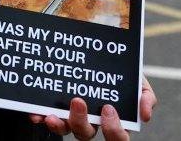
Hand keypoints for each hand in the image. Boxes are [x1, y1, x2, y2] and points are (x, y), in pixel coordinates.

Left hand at [30, 77, 155, 139]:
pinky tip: (35, 113)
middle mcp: (91, 121)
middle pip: (86, 134)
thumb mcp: (138, 79)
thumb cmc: (122, 71)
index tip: (108, 108)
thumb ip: (144, 95)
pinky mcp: (55, 107)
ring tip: (52, 114)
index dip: (113, 129)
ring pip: (65, 129)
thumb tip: (145, 114)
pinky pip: (45, 117)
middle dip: (81, 122)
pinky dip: (39, 117)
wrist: (99, 49)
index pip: (116, 136)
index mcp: (113, 120)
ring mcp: (71, 116)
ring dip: (58, 124)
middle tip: (77, 101)